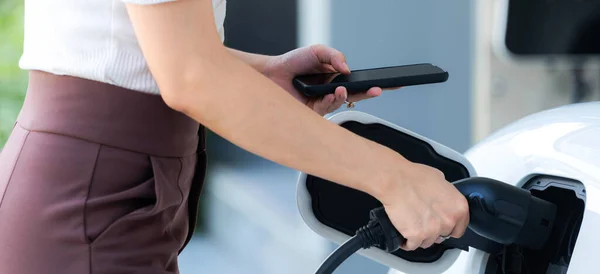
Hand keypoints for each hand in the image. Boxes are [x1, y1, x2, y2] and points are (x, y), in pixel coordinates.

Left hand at [264, 44, 382, 115]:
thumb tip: (347, 68)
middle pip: (355, 96)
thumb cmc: (293, 62)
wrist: (272, 73)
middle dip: (368, 94)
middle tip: (377, 90)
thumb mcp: (317, 51)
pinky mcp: (313, 112)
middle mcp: (332, 92)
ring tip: (341, 89)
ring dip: (343, 96)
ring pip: (340, 103)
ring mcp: (323, 103)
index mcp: (336, 78)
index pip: (358, 83)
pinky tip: (329, 94)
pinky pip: (326, 109)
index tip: (386, 83)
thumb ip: (335, 56)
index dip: (372, 84)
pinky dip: (329, 101)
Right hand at [378, 162, 469, 250]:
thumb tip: (443, 199)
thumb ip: (446, 194)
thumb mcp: (439, 179)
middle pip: (442, 235)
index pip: (459, 229)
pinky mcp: (416, 236)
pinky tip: (403, 234)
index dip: (448, 227)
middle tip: (423, 220)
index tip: (441, 226)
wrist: (395, 181)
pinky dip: (407, 242)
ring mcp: (433, 230)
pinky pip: (412, 245)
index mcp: (458, 207)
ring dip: (420, 236)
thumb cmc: (413, 177)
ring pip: (427, 242)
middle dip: (433, 230)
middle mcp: (448, 220)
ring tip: (411, 224)